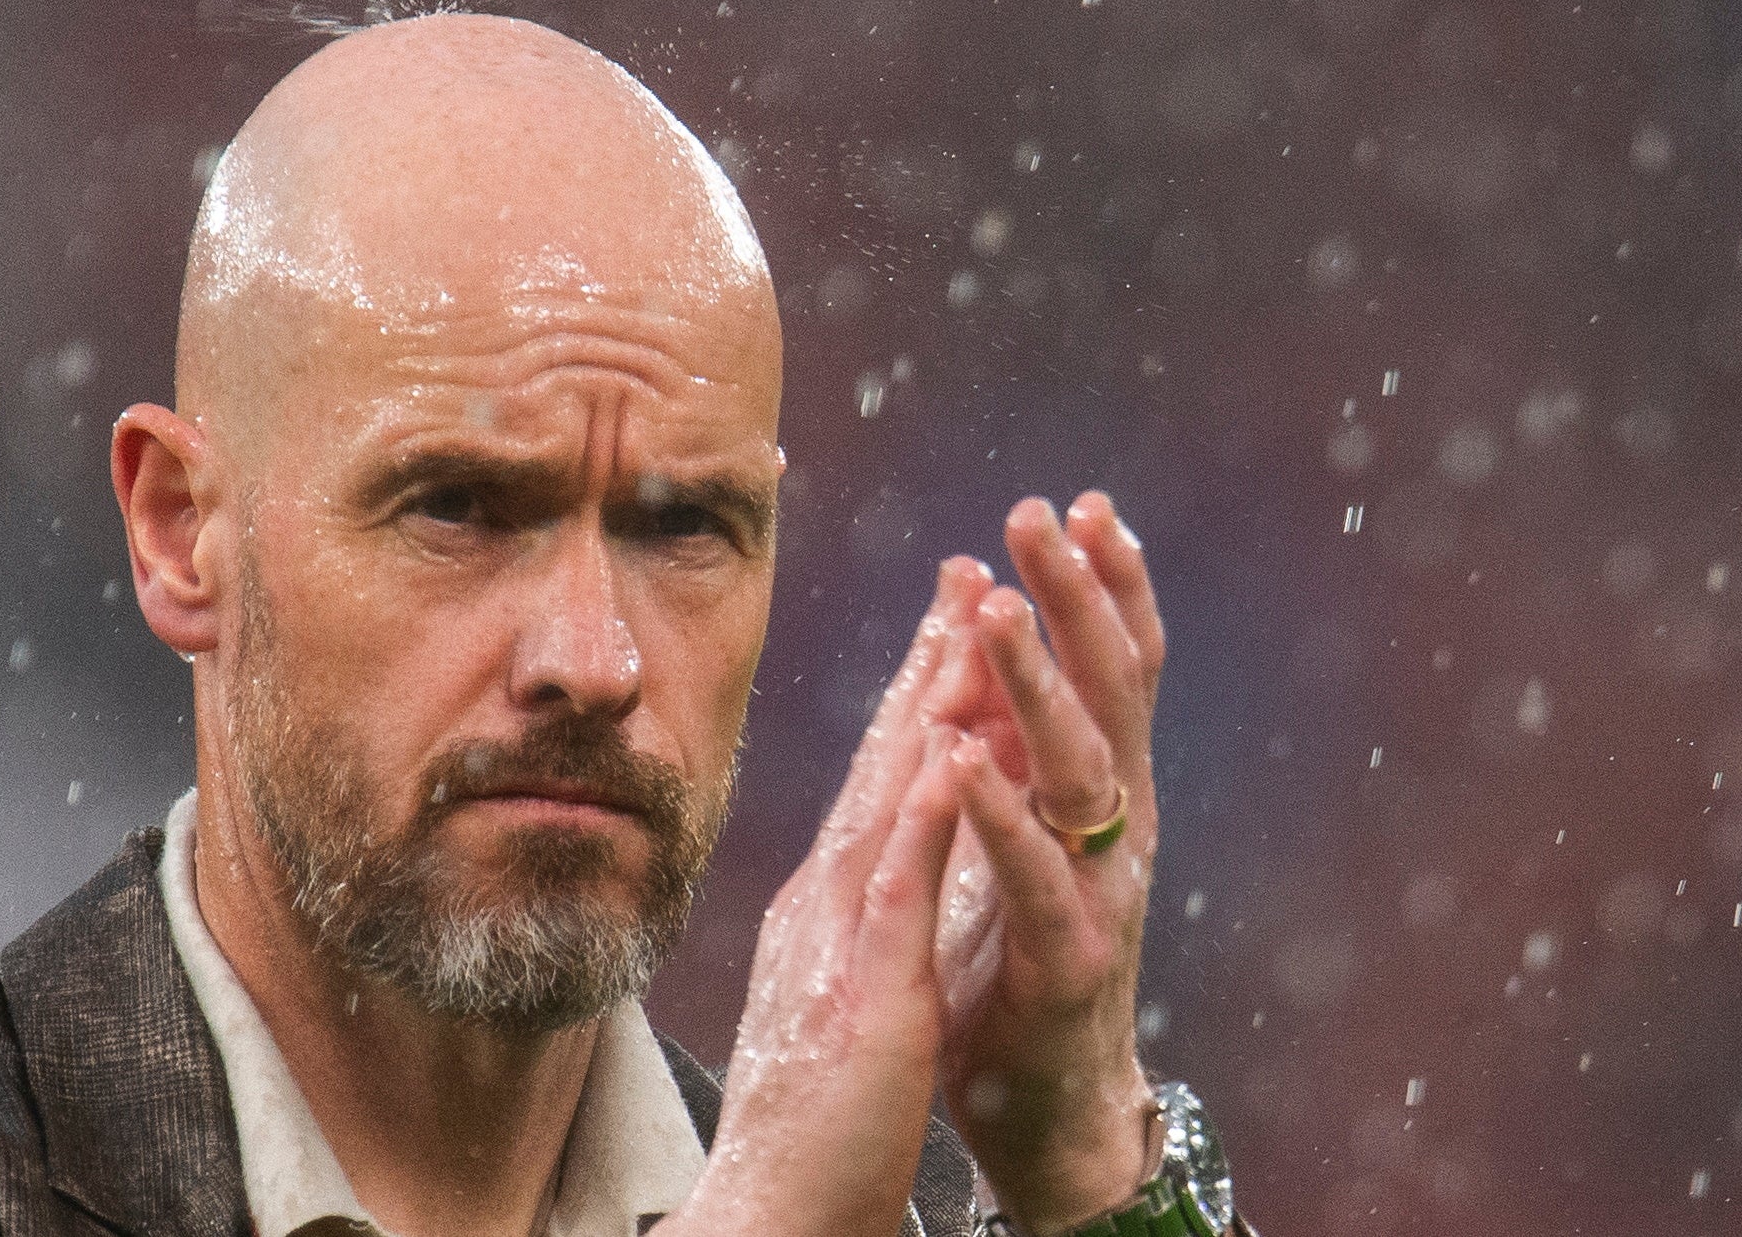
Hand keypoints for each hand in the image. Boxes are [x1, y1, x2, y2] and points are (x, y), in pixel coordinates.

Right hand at [659, 561, 989, 1236]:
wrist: (771, 1207)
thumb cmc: (816, 1113)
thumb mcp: (845, 987)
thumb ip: (858, 916)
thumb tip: (876, 863)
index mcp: (834, 898)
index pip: (886, 775)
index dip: (922, 690)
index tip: (957, 615)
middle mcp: (830, 894)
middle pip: (888, 759)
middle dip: (932, 659)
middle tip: (969, 568)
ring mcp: (841, 932)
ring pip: (893, 795)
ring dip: (932, 701)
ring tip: (970, 615)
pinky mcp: (864, 987)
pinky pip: (899, 885)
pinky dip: (926, 812)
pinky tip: (953, 750)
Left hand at [927, 491, 1164, 1232]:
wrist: (1049, 1109)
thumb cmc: (1024, 959)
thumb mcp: (1026, 833)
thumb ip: (1019, 749)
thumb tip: (992, 640)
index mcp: (1104, 791)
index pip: (1116, 668)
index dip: (1106, 587)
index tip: (1081, 504)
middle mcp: (1117, 825)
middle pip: (1110, 689)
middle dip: (1076, 596)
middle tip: (1042, 513)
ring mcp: (1099, 889)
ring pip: (1078, 766)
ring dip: (1038, 680)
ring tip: (999, 609)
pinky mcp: (1066, 960)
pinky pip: (1034, 876)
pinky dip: (999, 813)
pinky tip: (965, 757)